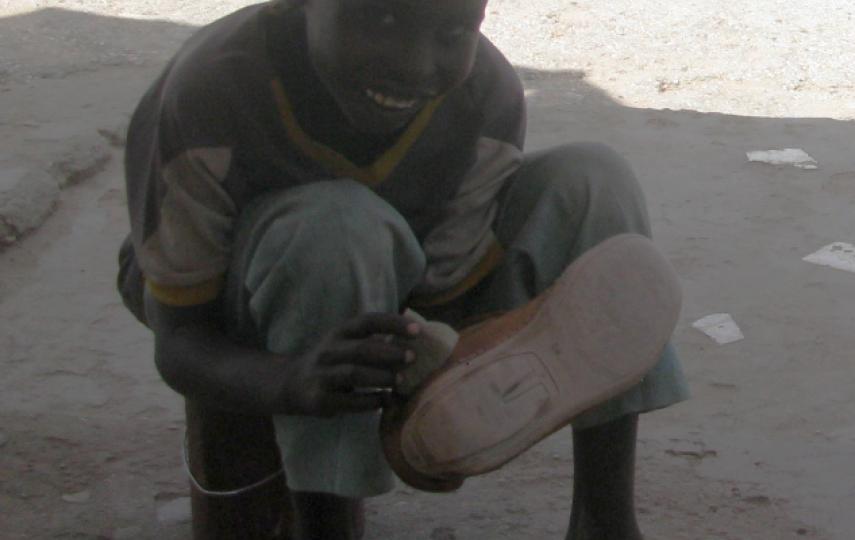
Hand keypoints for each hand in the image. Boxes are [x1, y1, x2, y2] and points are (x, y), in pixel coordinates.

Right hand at [280, 313, 419, 416]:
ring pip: (354, 374)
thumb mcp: (346, 343)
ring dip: (381, 377)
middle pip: (361, 349)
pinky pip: (349, 401)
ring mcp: (322, 375)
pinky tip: (386, 400)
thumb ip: (373, 340)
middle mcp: (329, 351)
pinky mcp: (320, 400)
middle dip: (389, 353)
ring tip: (401, 381)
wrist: (291, 384)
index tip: (417, 330)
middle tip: (412, 358)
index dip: (392, 323)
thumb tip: (415, 334)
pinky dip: (371, 401)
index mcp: (339, 333)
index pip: (367, 321)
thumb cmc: (332, 361)